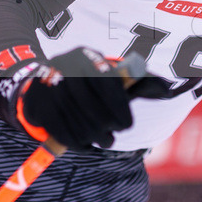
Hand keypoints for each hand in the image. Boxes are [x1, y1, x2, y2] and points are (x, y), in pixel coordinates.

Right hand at [16, 47, 133, 149]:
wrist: (45, 78)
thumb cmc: (87, 82)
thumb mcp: (105, 74)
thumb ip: (133, 82)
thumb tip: (166, 89)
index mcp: (86, 56)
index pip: (106, 83)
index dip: (119, 108)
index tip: (126, 125)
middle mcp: (65, 66)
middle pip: (90, 105)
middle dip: (105, 127)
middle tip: (112, 139)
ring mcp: (47, 84)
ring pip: (74, 119)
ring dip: (92, 137)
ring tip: (104, 142)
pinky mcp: (35, 102)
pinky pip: (58, 129)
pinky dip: (74, 142)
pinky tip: (85, 145)